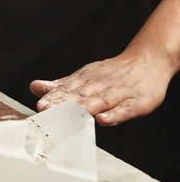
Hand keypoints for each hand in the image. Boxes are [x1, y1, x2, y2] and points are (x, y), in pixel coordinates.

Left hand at [29, 53, 173, 125]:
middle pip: (80, 95)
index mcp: (86, 80)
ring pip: (100, 101)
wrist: (148, 61)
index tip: (40, 106)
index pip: (67, 90)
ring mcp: (119, 93)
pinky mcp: (137, 102)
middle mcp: (100, 85)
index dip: (54, 98)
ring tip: (67, 115)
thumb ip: (61, 86)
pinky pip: (125, 109)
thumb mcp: (85, 77)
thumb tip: (34, 87)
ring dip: (83, 108)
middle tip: (45, 109)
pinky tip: (103, 120)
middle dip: (62, 103)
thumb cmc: (112, 74)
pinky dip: (115, 114)